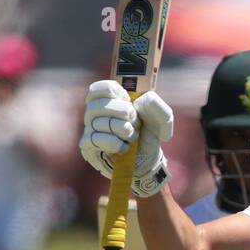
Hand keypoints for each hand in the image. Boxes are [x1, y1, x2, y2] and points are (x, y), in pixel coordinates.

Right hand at [79, 80, 173, 194]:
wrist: (148, 160)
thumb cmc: (150, 135)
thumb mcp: (161, 118)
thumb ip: (156, 104)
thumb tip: (140, 100)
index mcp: (108, 100)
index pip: (97, 89)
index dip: (114, 93)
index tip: (128, 100)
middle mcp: (95, 113)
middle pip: (97, 104)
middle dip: (121, 112)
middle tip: (135, 120)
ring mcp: (90, 129)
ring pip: (98, 123)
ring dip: (122, 130)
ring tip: (132, 137)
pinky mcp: (88, 147)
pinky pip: (93, 139)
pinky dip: (113, 143)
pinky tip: (124, 148)